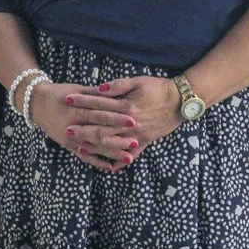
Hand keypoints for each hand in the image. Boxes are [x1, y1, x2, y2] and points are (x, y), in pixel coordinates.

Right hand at [28, 81, 135, 172]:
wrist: (36, 104)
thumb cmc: (59, 93)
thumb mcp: (76, 89)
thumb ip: (95, 93)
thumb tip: (116, 93)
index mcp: (75, 108)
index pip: (99, 113)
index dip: (116, 117)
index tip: (133, 119)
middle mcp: (72, 125)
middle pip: (98, 132)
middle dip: (118, 137)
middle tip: (136, 141)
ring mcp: (69, 138)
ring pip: (93, 148)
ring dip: (112, 153)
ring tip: (130, 157)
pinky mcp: (68, 146)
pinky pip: (84, 157)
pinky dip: (97, 162)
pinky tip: (111, 167)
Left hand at [59, 77, 181, 171]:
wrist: (182, 101)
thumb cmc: (159, 88)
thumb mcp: (139, 81)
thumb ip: (119, 85)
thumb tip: (100, 89)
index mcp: (127, 107)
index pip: (99, 105)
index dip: (82, 102)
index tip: (67, 101)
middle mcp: (130, 124)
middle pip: (102, 128)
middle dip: (83, 130)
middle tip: (67, 130)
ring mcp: (138, 135)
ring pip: (113, 144)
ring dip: (96, 148)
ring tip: (80, 149)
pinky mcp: (146, 141)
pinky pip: (132, 154)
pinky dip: (121, 161)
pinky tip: (110, 167)